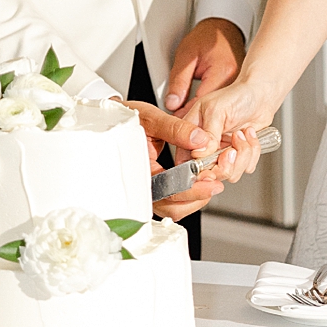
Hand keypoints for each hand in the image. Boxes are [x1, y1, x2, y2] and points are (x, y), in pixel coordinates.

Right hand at [126, 99, 225, 218]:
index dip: (191, 189)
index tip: (210, 182)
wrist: (111, 122)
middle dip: (196, 198)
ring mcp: (146, 189)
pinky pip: (170, 202)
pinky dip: (187, 196)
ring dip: (193, 200)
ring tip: (210, 183)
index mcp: (137, 170)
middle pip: (171, 206)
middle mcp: (140, 186)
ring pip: (172, 208)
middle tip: (216, 185)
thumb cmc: (124, 120)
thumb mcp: (151, 118)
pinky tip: (198, 182)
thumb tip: (201, 140)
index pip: (167, 189)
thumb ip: (176, 128)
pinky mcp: (152, 188)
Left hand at [163, 17, 247, 110]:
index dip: (185, 113)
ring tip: (188, 113)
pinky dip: (211, 108)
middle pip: (212, 110)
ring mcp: (239, 85)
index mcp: (222, 72)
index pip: (202, 103)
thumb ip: (178, 81)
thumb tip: (172, 104)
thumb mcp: (185, 55)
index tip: (173, 118)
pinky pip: (223, 104)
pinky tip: (202, 109)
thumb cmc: (207, 37)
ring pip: (218, 109)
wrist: (224, 27)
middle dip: (194, 117)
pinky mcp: (238, 87)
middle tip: (178, 118)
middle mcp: (235, 81)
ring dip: (203, 113)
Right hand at [184, 77, 279, 180]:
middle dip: (225, 165)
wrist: (260, 94)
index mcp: (191, 138)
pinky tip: (250, 135)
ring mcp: (223, 154)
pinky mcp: (239, 156)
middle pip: (210, 176)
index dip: (198, 173)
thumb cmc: (236, 96)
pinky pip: (247, 167)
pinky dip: (253, 152)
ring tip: (242, 134)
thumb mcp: (216, 110)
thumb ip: (208, 133)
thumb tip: (199, 154)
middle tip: (232, 150)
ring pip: (231, 174)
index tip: (211, 170)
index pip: (186, 165)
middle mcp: (205, 150)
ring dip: (242, 154)